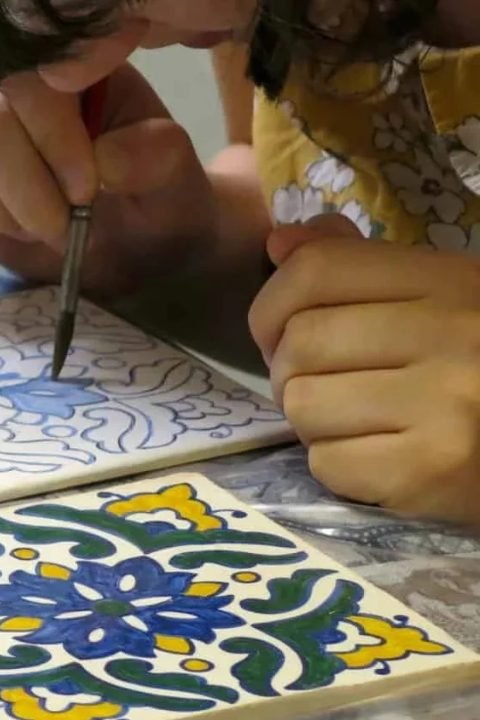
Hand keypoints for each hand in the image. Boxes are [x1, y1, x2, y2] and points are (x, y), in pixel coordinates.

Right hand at [0, 65, 217, 299]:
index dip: (49, 141)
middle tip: (61, 228)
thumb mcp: (177, 182)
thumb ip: (158, 159)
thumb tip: (106, 159)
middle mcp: (13, 105)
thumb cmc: (159, 204)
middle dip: (18, 190)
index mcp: (69, 79)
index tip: (89, 193)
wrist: (143, 252)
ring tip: (27, 234)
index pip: (28, 87)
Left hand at [249, 215, 479, 523]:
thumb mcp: (445, 298)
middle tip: (320, 384)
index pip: (316, 271)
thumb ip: (360, 265)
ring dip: (312, 420)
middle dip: (289, 370)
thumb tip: (279, 242)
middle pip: (300, 342)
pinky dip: (338, 466)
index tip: (275, 331)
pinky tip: (380, 458)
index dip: (271, 304)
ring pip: (303, 405)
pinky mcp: (431, 472)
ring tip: (355, 421)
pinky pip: (327, 462)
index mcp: (452, 280)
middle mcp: (452, 334)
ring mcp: (445, 406)